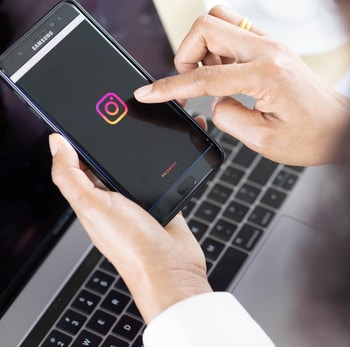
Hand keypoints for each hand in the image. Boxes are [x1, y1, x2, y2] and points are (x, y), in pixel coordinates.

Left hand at [49, 133, 211, 323]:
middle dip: (115, 143)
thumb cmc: (132, 247)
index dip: (78, 142)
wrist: (171, 266)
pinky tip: (171, 156)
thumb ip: (71, 175)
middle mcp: (114, 199)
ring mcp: (140, 201)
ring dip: (144, 154)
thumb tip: (55, 143)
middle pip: (111, 162)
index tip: (86, 118)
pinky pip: (164, 176)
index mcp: (91, 198)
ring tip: (146, 135)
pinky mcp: (164, 201)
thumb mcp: (92, 206)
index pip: (79, 164)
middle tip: (122, 117)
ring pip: (138, 168)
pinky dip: (168, 166)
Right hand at [134, 5, 349, 165]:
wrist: (343, 128)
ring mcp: (272, 44)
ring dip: (203, 47)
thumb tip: (212, 102)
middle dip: (185, 54)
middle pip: (207, 26)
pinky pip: (235, 30)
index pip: (204, 76)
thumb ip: (228, 118)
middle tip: (189, 84)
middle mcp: (269, 50)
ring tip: (211, 79)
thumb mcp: (264, 140)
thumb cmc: (313, 137)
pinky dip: (220, 47)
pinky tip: (226, 73)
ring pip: (220, 20)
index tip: (148, 94)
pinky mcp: (273, 46)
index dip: (170, 87)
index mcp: (266, 75)